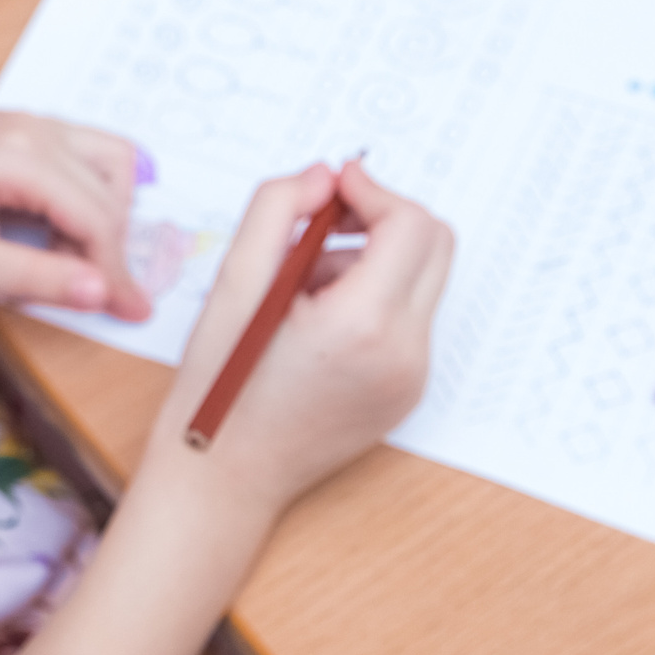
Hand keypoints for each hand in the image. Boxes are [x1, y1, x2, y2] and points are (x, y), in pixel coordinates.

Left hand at [0, 116, 152, 318]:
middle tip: (93, 294)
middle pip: (110, 184)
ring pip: (104, 160)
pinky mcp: (10, 130)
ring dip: (104, 212)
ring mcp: (20, 121)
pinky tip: (54, 234)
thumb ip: (39, 277)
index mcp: (18, 154)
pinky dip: (82, 195)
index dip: (118, 270)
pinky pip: (75, 156)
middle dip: (111, 244)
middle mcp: (29, 125)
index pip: (96, 215)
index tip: (133, 313)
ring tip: (73, 260)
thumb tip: (105, 291)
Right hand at [147, 158, 450, 516]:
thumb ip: (277, 209)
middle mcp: (403, 352)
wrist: (225, 478)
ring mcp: (412, 377)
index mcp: (362, 324)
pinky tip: (313, 322)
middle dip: (382, 219)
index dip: (372, 191)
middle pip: (434, 246)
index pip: (409, 225)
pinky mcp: (408, 392)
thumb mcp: (234, 282)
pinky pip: (408, 320)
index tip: (332, 188)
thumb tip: (324, 176)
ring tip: (299, 288)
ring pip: (419, 281)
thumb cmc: (220, 386)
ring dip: (371, 260)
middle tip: (323, 221)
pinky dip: (371, 299)